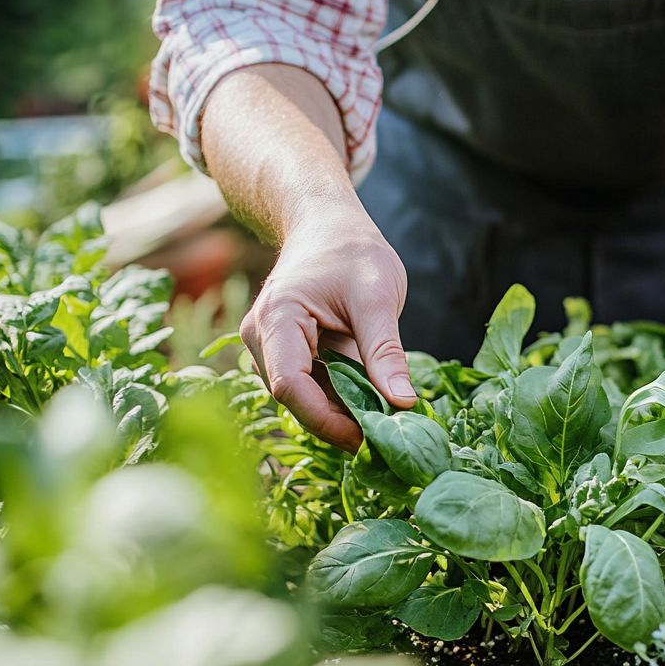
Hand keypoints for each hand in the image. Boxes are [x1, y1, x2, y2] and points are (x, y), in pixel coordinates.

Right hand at [240, 207, 415, 450]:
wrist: (328, 226)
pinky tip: (371, 408)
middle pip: (294, 399)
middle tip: (384, 439)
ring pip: (303, 399)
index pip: (290, 385)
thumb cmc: (351, 250)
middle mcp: (261, 338)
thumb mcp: (377, 296)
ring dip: (340, 414)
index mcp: (277, 317)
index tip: (366, 438)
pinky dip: (340, 401)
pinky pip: (311, 388)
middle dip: (337, 423)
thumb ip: (385, 351)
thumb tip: (403, 403)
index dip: (326, 419)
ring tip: (383, 424)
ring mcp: (270, 348)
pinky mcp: (286, 355)